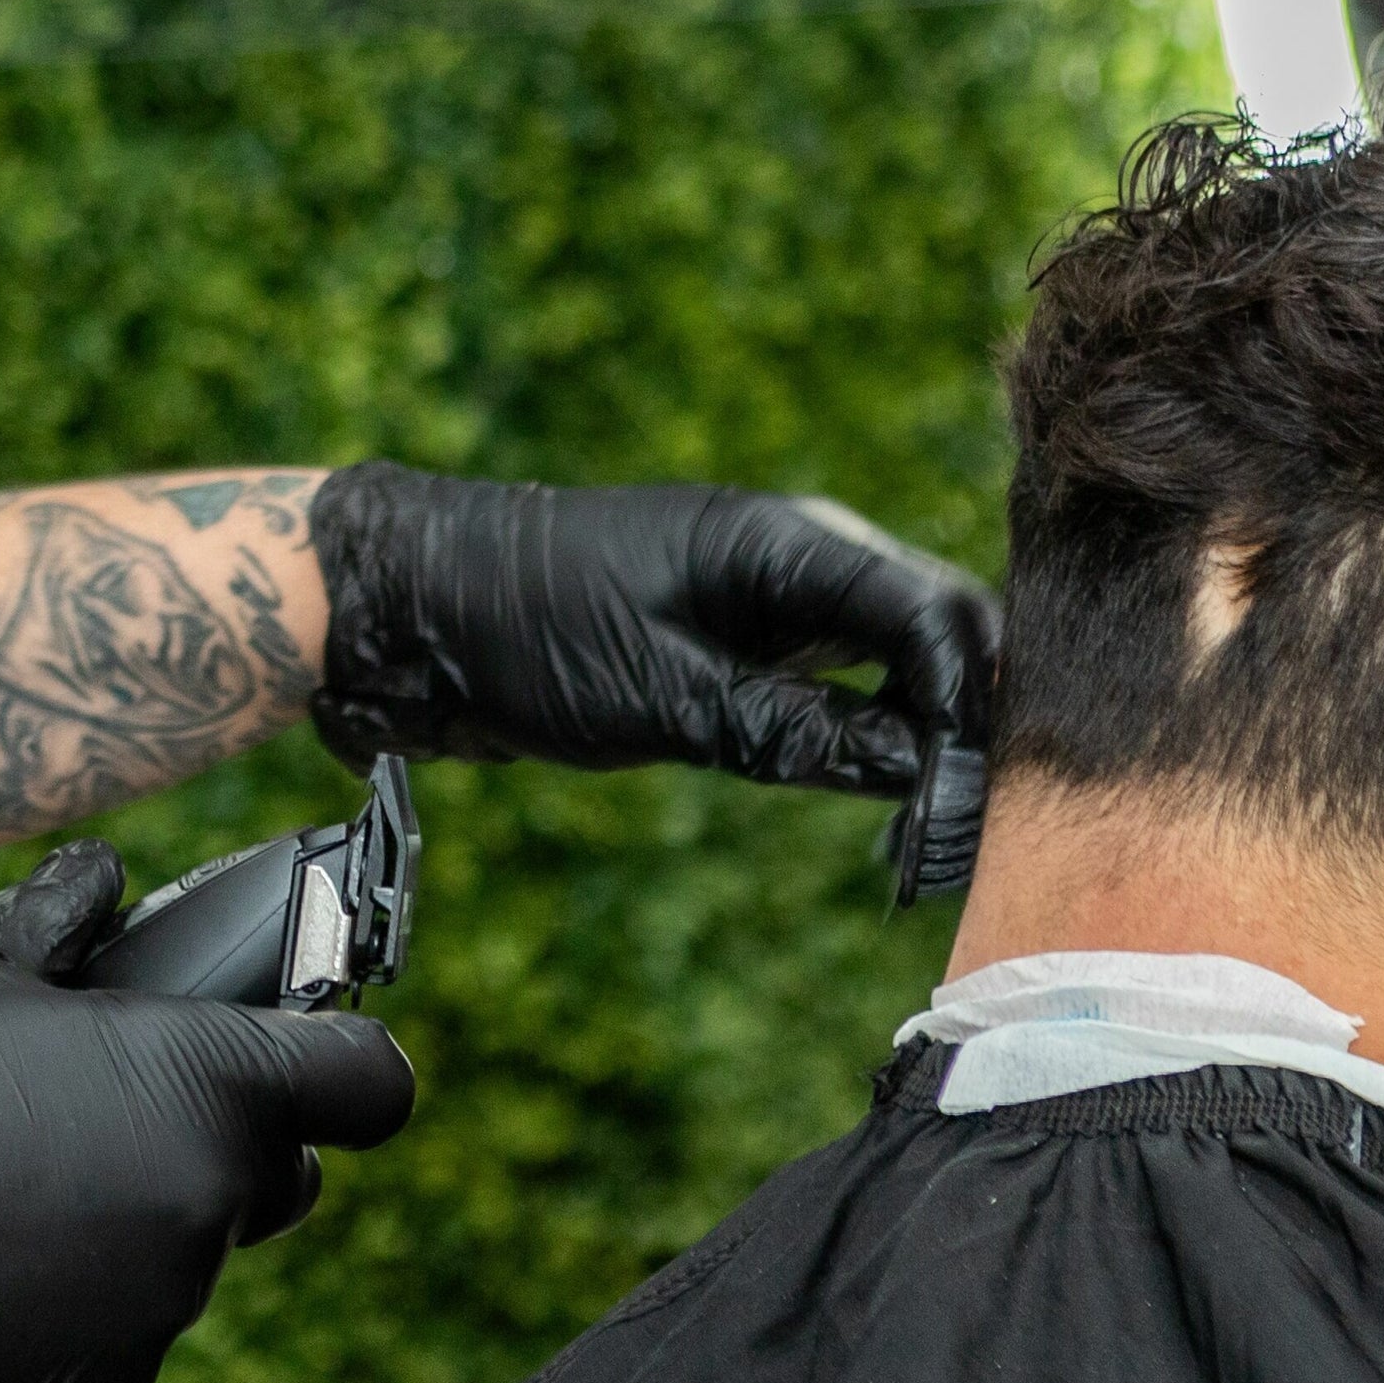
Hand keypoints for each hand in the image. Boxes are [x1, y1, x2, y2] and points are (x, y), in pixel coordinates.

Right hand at [0, 840, 415, 1382]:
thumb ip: (59, 921)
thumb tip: (99, 879)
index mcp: (205, 1090)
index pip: (367, 1082)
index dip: (342, 1057)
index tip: (304, 1045)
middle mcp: (206, 1210)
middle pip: (273, 1172)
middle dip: (220, 1137)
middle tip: (112, 1103)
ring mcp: (157, 1318)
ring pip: (181, 1251)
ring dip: (128, 1214)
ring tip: (7, 1181)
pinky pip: (114, 1329)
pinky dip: (72, 1295)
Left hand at [308, 464, 998, 793]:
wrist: (415, 609)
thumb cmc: (524, 632)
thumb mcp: (663, 697)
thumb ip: (791, 732)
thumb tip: (914, 772)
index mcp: (787, 541)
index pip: (937, 616)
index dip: (966, 714)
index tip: (958, 810)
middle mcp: (801, 556)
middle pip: (944, 630)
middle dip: (968, 726)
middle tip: (959, 837)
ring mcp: (779, 594)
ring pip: (907, 658)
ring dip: (931, 737)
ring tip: (930, 840)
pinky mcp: (751, 637)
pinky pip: (849, 678)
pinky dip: (879, 736)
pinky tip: (885, 807)